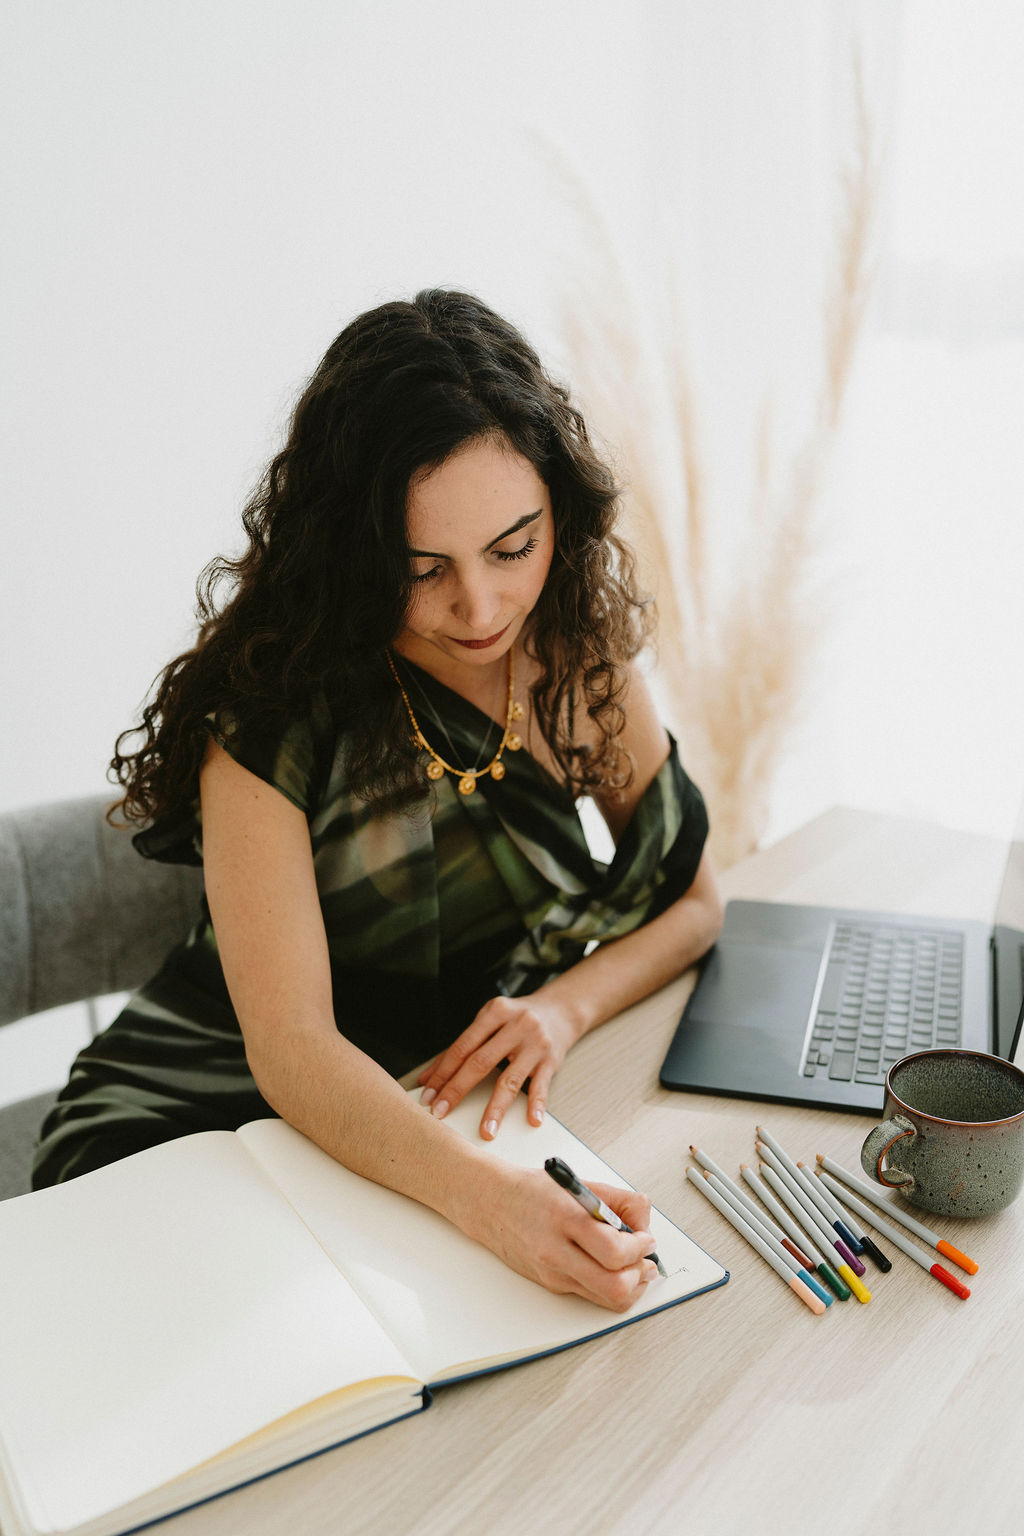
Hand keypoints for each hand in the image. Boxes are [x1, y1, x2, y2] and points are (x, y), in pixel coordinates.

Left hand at [417, 990, 579, 1137]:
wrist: (560, 1009)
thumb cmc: (518, 1018)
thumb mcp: (489, 1022)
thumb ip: (460, 1048)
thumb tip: (428, 1078)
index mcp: (495, 1012)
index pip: (463, 1047)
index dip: (443, 1073)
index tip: (429, 1095)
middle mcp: (516, 1025)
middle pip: (481, 1062)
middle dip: (458, 1090)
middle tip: (442, 1112)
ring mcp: (535, 1043)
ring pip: (510, 1080)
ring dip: (495, 1109)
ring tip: (486, 1131)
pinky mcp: (552, 1060)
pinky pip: (542, 1086)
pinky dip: (536, 1104)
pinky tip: (531, 1119)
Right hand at [463, 1165, 658, 1311]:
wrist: (490, 1204)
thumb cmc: (532, 1191)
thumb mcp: (578, 1183)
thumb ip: (618, 1200)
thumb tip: (645, 1222)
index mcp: (565, 1219)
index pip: (615, 1251)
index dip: (641, 1248)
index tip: (646, 1239)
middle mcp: (557, 1252)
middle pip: (614, 1287)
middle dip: (640, 1276)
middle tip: (645, 1259)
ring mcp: (552, 1274)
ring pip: (606, 1300)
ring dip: (630, 1286)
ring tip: (633, 1266)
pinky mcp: (550, 1285)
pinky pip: (591, 1296)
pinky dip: (610, 1286)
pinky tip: (610, 1267)